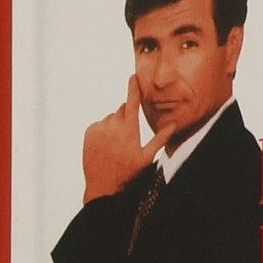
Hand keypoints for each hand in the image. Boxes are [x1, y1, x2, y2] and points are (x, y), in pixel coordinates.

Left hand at [82, 74, 174, 200]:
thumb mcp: (147, 157)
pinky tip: (106, 146)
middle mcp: (113, 124)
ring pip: (111, 118)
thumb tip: (173, 124)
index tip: (133, 76)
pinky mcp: (89, 132)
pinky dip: (104, 131)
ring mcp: (99, 128)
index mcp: (129, 128)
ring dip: (115, 125)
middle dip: (127, 118)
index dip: (134, 87)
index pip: (132, 101)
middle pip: (122, 110)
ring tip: (116, 145)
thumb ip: (160, 138)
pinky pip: (100, 125)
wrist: (102, 187)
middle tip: (129, 138)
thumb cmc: (127, 173)